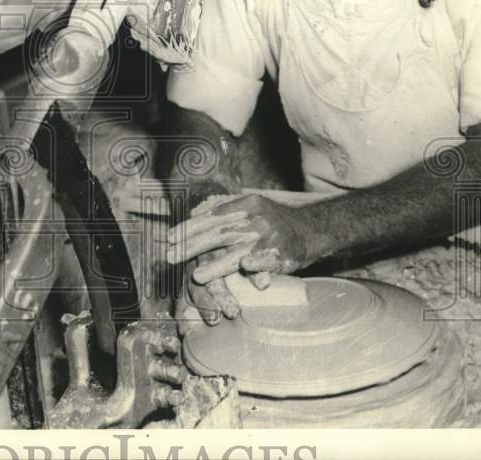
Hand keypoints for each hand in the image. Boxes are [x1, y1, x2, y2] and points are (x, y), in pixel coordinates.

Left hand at [168, 193, 311, 330]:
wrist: (311, 228)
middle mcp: (256, 218)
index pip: (211, 216)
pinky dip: (258, 265)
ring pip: (239, 252)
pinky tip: (247, 269)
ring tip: (197, 275)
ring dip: (217, 265)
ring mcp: (270, 236)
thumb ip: (227, 212)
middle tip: (170, 257)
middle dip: (192, 246)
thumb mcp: (251, 208)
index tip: (168, 238)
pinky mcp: (283, 253)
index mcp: (246, 204)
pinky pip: (268, 260)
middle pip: (219, 233)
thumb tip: (195, 216)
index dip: (188, 228)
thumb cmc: (273, 221)